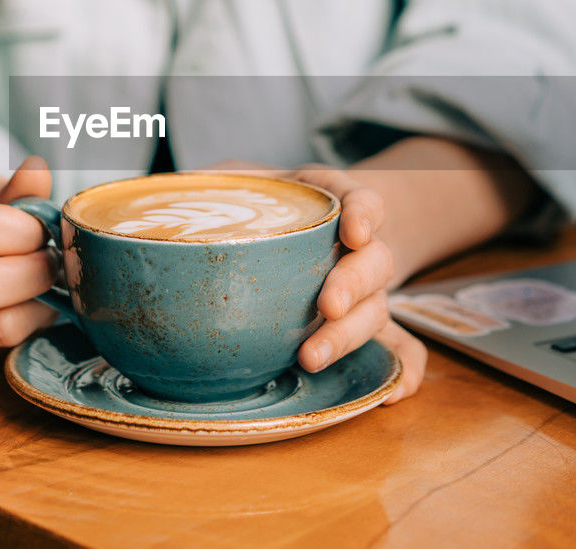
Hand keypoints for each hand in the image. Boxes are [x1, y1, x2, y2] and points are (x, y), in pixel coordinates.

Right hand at [0, 157, 58, 370]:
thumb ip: (10, 189)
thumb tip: (38, 170)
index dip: (11, 229)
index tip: (40, 227)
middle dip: (29, 273)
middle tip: (54, 258)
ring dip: (41, 304)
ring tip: (55, 282)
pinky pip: (7, 350)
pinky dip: (36, 327)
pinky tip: (42, 304)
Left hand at [204, 161, 426, 403]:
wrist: (299, 224)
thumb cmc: (265, 201)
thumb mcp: (244, 180)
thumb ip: (217, 184)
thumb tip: (171, 193)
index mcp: (335, 201)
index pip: (364, 200)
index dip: (364, 214)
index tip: (352, 232)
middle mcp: (357, 248)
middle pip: (374, 261)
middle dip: (353, 284)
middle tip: (327, 305)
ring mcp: (363, 290)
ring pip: (376, 310)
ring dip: (349, 336)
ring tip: (312, 357)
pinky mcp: (361, 324)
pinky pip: (399, 348)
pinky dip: (403, 370)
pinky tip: (390, 395)